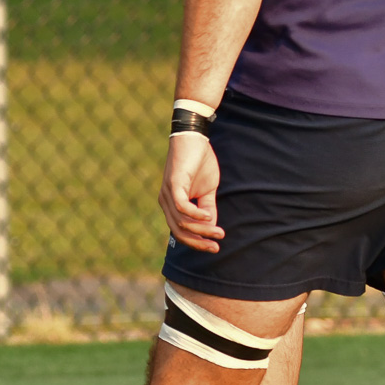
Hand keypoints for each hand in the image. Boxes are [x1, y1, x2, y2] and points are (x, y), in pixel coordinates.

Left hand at [159, 132, 221, 251]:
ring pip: (182, 222)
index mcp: (172, 205)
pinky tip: (208, 218)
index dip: (197, 242)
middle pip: (179, 231)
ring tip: (218, 233)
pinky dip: (195, 215)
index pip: (180, 232)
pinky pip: (182, 207)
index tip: (214, 247)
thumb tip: (212, 227)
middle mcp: (165, 202)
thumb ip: (208, 208)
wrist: (194, 137)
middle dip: (198, 242)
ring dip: (202, 230)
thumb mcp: (208, 190)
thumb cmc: (200, 162)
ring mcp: (167, 193)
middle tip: (216, 248)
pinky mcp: (173, 184)